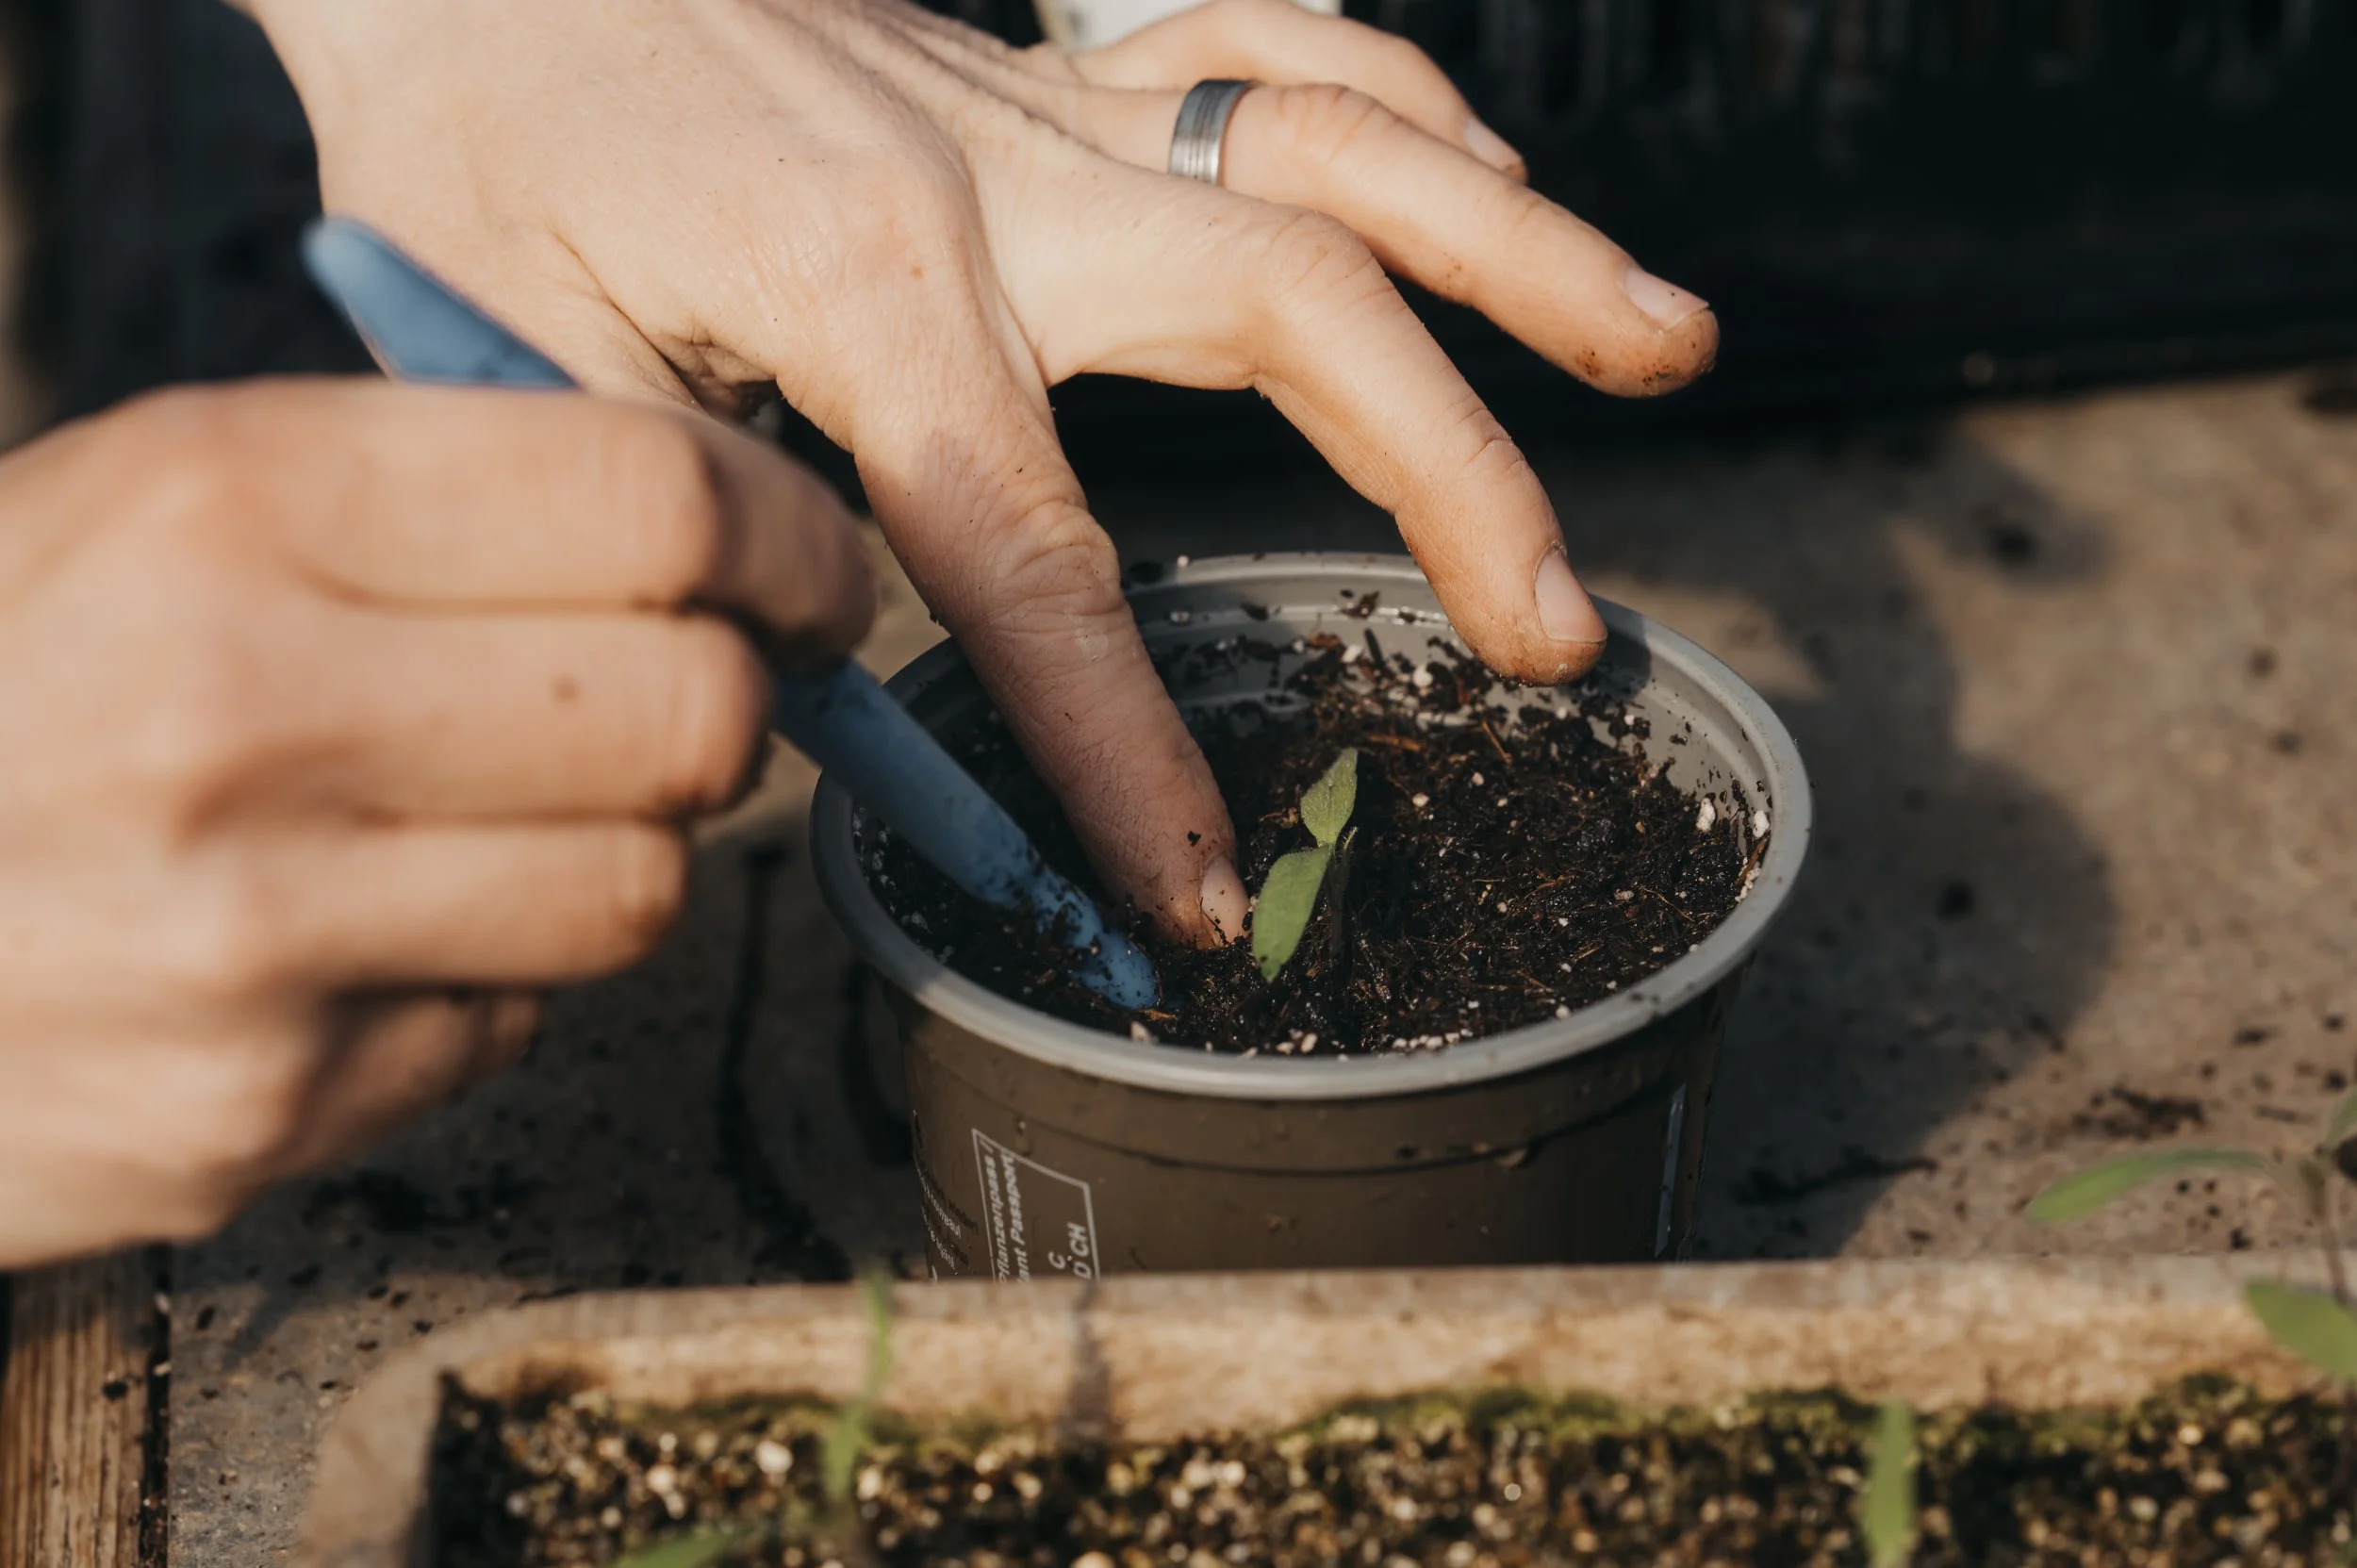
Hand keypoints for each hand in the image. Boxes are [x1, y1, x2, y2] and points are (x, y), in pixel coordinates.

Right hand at [0, 382, 870, 1265]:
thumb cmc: (8, 684)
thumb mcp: (163, 505)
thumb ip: (432, 499)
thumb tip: (721, 540)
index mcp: (231, 502)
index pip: (657, 503)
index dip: (790, 542)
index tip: (812, 575)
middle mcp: (240, 708)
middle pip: (693, 711)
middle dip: (728, 706)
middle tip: (680, 699)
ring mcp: (250, 934)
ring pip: (642, 890)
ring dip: (615, 853)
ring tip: (492, 823)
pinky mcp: (257, 1107)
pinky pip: (516, 1027)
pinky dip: (487, 983)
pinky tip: (362, 940)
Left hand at [247, 0, 1716, 941]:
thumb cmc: (474, 152)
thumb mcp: (521, 366)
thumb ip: (690, 538)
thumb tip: (815, 696)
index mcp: (865, 292)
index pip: (1037, 557)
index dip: (1124, 748)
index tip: (1198, 898)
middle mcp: (1002, 181)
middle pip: (1293, 312)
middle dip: (1452, 478)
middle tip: (1559, 631)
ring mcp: (1047, 100)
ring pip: (1337, 146)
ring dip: (1519, 252)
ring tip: (1674, 347)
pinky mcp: (1057, 63)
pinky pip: (1273, 41)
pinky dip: (1408, 107)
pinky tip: (1497, 189)